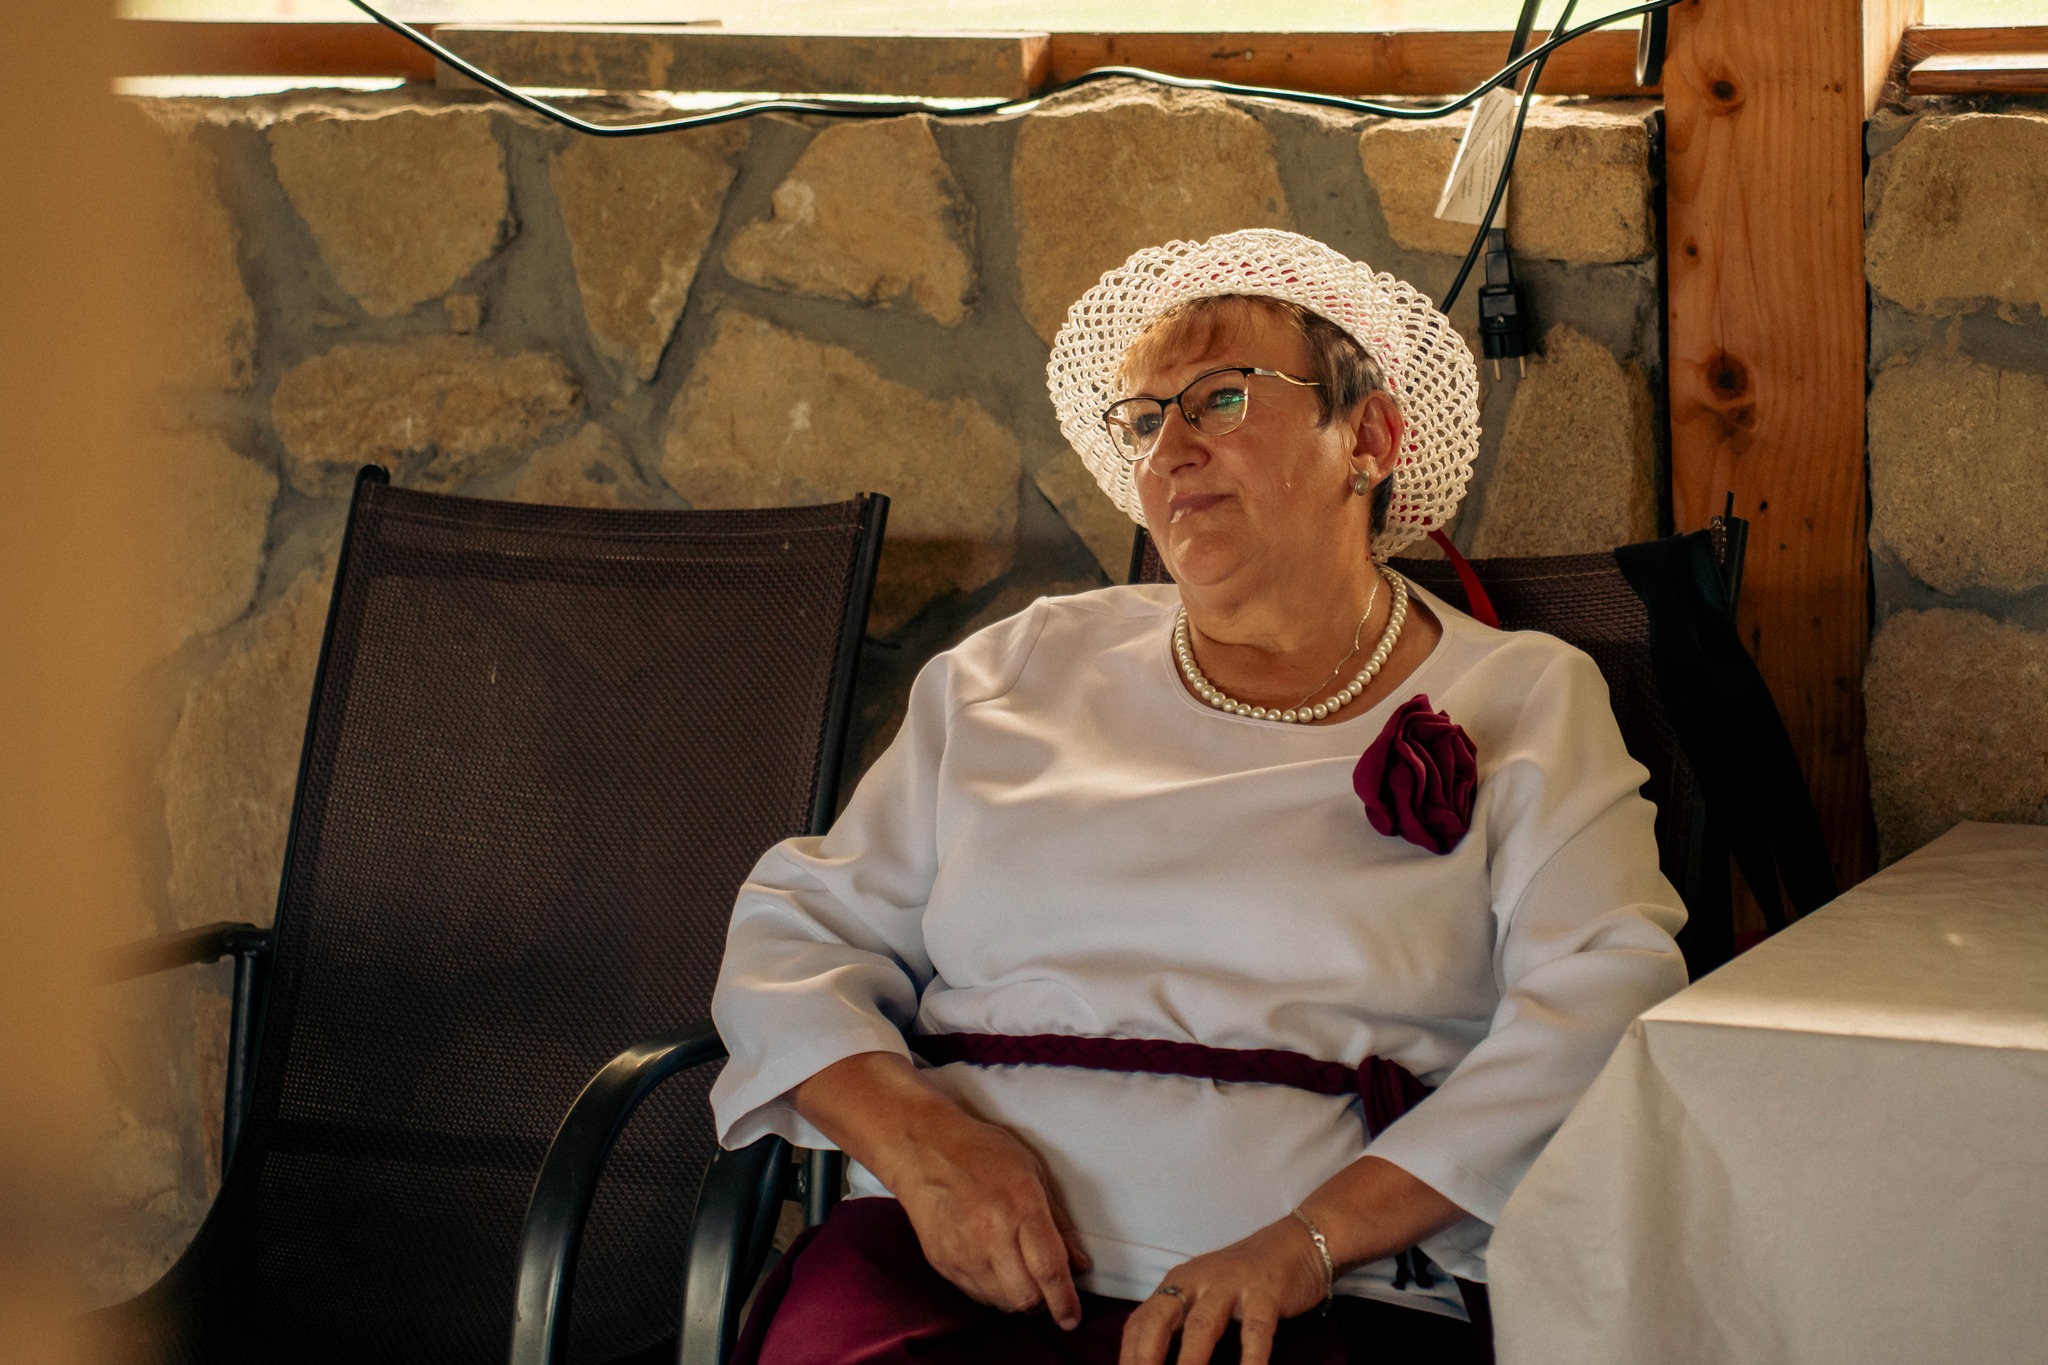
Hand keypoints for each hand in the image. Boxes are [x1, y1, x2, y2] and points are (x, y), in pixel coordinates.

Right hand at [791, 1051, 1091, 1327]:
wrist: (924, 1149)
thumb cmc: (983, 1153)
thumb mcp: (1033, 1174)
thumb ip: (1058, 1223)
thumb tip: (1079, 1265)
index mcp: (1021, 1208)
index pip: (1050, 1270)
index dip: (1066, 1301)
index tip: (1072, 1317)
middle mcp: (992, 1234)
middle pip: (1026, 1296)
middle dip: (1043, 1302)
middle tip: (1047, 1290)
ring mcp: (964, 1252)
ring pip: (1001, 1302)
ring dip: (1017, 1298)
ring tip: (1019, 1274)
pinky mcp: (943, 1262)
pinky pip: (976, 1295)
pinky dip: (992, 1292)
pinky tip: (995, 1270)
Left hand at [1118, 1217, 1327, 1364]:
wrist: (1296, 1243)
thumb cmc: (1243, 1279)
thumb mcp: (1202, 1294)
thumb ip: (1177, 1322)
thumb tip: (1146, 1360)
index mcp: (1176, 1285)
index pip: (1140, 1322)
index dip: (1128, 1355)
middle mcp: (1196, 1282)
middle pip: (1159, 1320)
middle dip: (1146, 1358)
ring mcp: (1231, 1285)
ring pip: (1202, 1327)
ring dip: (1189, 1363)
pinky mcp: (1266, 1292)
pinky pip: (1256, 1331)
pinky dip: (1251, 1359)